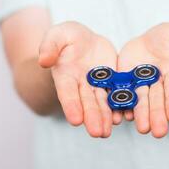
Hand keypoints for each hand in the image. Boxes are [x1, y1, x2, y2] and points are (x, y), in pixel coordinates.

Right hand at [38, 21, 121, 137]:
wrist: (85, 40)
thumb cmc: (68, 37)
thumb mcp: (58, 35)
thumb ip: (50, 46)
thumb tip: (43, 61)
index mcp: (66, 76)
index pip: (67, 92)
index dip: (71, 106)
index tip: (75, 120)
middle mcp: (81, 85)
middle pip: (87, 102)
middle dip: (92, 117)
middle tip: (98, 133)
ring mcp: (97, 85)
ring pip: (102, 103)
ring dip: (106, 117)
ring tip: (109, 131)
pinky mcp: (112, 81)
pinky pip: (117, 94)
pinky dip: (120, 105)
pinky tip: (124, 116)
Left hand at [118, 23, 168, 137]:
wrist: (149, 43)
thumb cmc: (168, 38)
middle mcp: (157, 84)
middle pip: (157, 100)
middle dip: (157, 115)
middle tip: (158, 132)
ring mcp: (140, 84)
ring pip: (140, 101)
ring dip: (141, 116)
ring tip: (142, 129)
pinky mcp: (125, 82)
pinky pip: (122, 95)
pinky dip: (121, 106)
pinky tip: (120, 117)